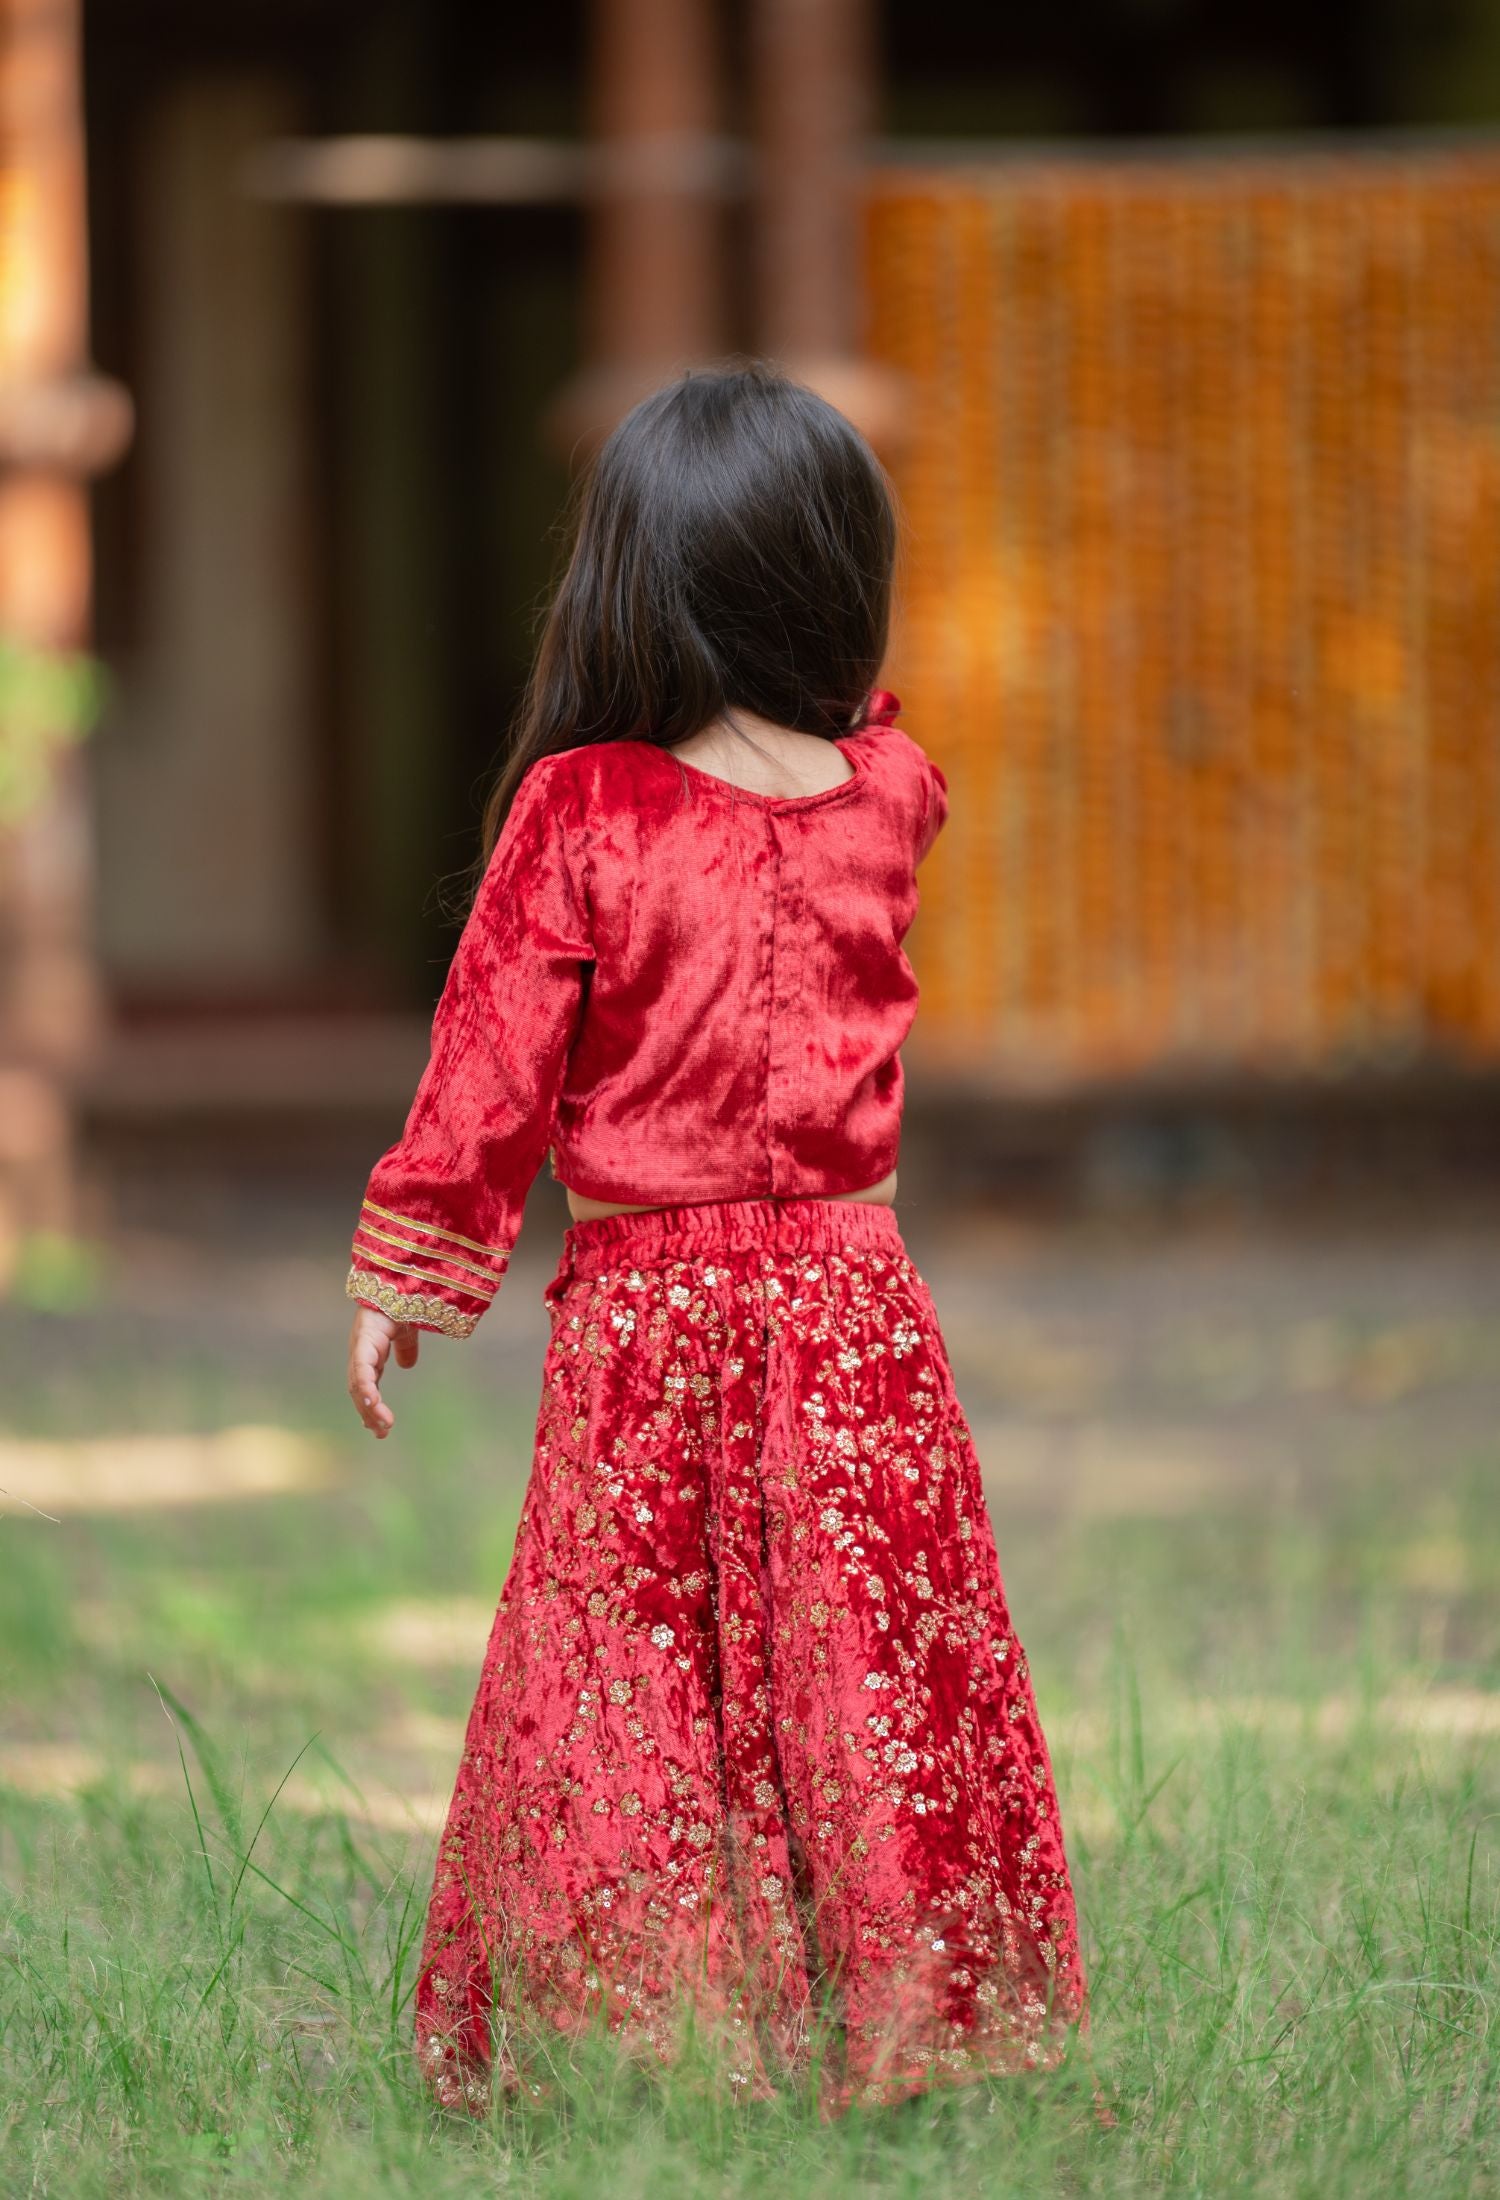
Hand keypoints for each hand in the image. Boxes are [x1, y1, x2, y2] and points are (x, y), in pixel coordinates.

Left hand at [347, 1304, 420, 1436]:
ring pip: (358, 1385)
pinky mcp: (364, 1341)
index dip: (370, 1404)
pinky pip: (362, 1370)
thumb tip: (407, 1365)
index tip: (378, 1426)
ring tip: (382, 1426)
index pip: (365, 1383)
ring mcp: (359, 1347)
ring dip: (369, 1407)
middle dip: (369, 1413)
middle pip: (358, 1389)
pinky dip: (365, 1388)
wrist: (401, 1282)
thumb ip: (405, 1348)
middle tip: (382, 1434)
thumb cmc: (401, 1301)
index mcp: (369, 1351)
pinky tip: (372, 1404)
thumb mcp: (407, 1332)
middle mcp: (360, 1352)